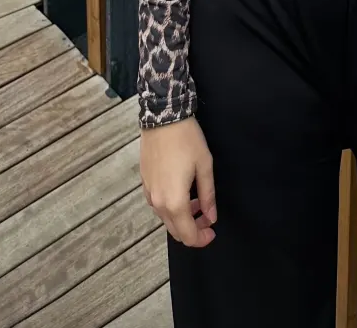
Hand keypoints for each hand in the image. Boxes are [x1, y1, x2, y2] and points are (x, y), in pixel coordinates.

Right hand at [140, 117, 216, 247]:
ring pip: (166, 218)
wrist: (162, 117)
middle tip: (207, 219)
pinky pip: (158, 204)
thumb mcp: (204, 166)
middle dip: (192, 230)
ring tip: (198, 202)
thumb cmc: (187, 140)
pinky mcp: (144, 183)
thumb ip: (208, 196)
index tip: (212, 232)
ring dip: (182, 217)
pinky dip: (171, 206)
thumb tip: (211, 218)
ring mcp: (149, 193)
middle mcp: (158, 202)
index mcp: (174, 202)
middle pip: (175, 231)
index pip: (187, 235)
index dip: (201, 239)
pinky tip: (183, 192)